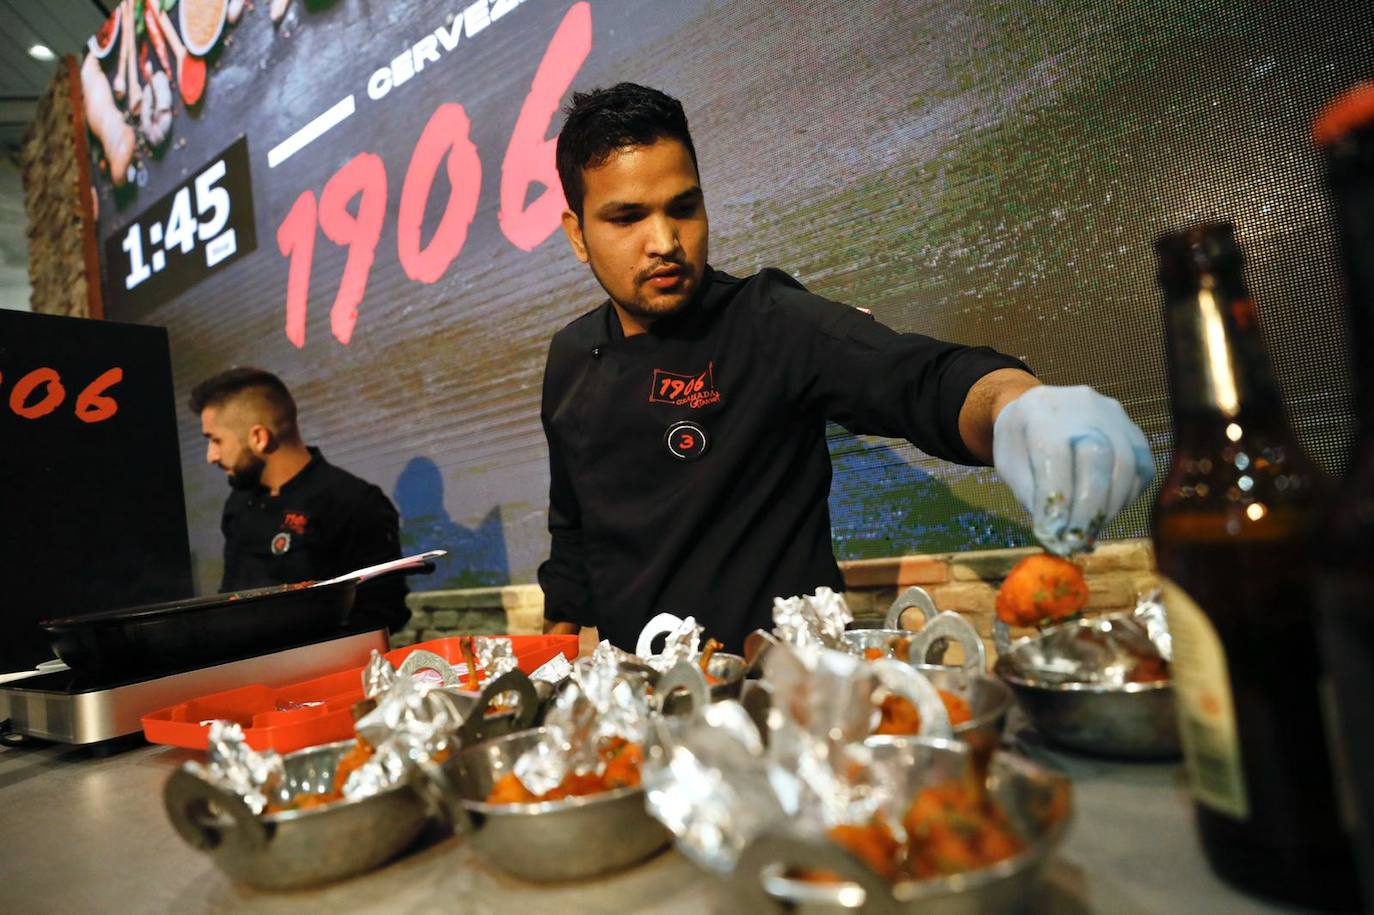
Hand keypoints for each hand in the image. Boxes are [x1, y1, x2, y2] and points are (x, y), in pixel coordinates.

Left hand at [992, 385, 1153, 554]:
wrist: (1043, 409)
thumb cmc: (1022, 443)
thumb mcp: (1011, 464)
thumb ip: (1032, 493)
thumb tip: (1057, 532)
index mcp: (1041, 410)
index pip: (1054, 451)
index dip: (1056, 496)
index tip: (1051, 532)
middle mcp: (1083, 406)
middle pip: (1096, 455)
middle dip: (1087, 505)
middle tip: (1075, 539)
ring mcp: (1115, 416)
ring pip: (1125, 463)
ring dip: (1108, 506)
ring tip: (1088, 530)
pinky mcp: (1135, 433)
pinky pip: (1141, 469)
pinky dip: (1126, 497)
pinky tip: (1105, 512)